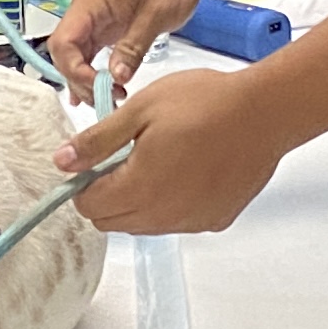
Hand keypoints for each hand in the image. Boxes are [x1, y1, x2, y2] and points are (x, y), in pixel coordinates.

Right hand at [48, 0, 207, 93]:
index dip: (75, 70)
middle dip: (80, 80)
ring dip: (87, 77)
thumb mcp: (157, 13)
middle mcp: (86, 9)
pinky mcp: (108, 21)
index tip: (100, 89)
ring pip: (76, 52)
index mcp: (91, 2)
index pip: (64, 42)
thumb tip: (115, 79)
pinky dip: (94, 68)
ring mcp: (96, 15)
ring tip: (107, 100)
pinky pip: (91, 48)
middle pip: (65, 51)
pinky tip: (100, 89)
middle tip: (107, 101)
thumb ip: (134, 46)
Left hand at [59, 67, 291, 236]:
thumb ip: (97, 142)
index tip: (96, 160)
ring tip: (157, 160)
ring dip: (137, 202)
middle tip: (125, 157)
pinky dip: (170, 204)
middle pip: (112, 222)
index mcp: (140, 187)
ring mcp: (192, 221)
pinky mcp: (215, 220)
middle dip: (107, 195)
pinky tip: (186, 171)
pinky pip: (177, 222)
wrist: (265, 112)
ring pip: (143, 225)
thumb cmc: (205, 102)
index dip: (84, 183)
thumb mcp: (140, 110)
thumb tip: (62, 162)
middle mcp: (164, 215)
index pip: (88, 207)